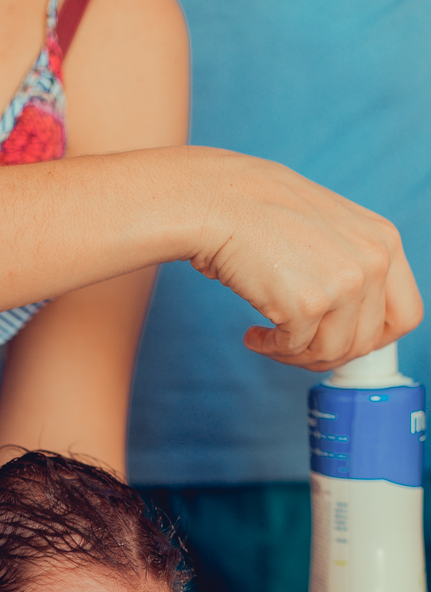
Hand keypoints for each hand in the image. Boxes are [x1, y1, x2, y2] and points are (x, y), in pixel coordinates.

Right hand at [187, 147, 422, 369]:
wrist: (220, 202)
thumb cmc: (261, 212)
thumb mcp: (331, 229)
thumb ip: (353, 265)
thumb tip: (350, 320)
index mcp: (384, 241)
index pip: (405, 315)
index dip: (373, 338)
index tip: (341, 340)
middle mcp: (373, 262)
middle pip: (366, 342)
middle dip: (327, 353)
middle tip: (296, 347)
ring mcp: (344, 284)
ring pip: (332, 352)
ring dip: (297, 355)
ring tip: (271, 339)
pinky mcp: (308, 305)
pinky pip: (295, 349)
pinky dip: (271, 348)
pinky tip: (254, 334)